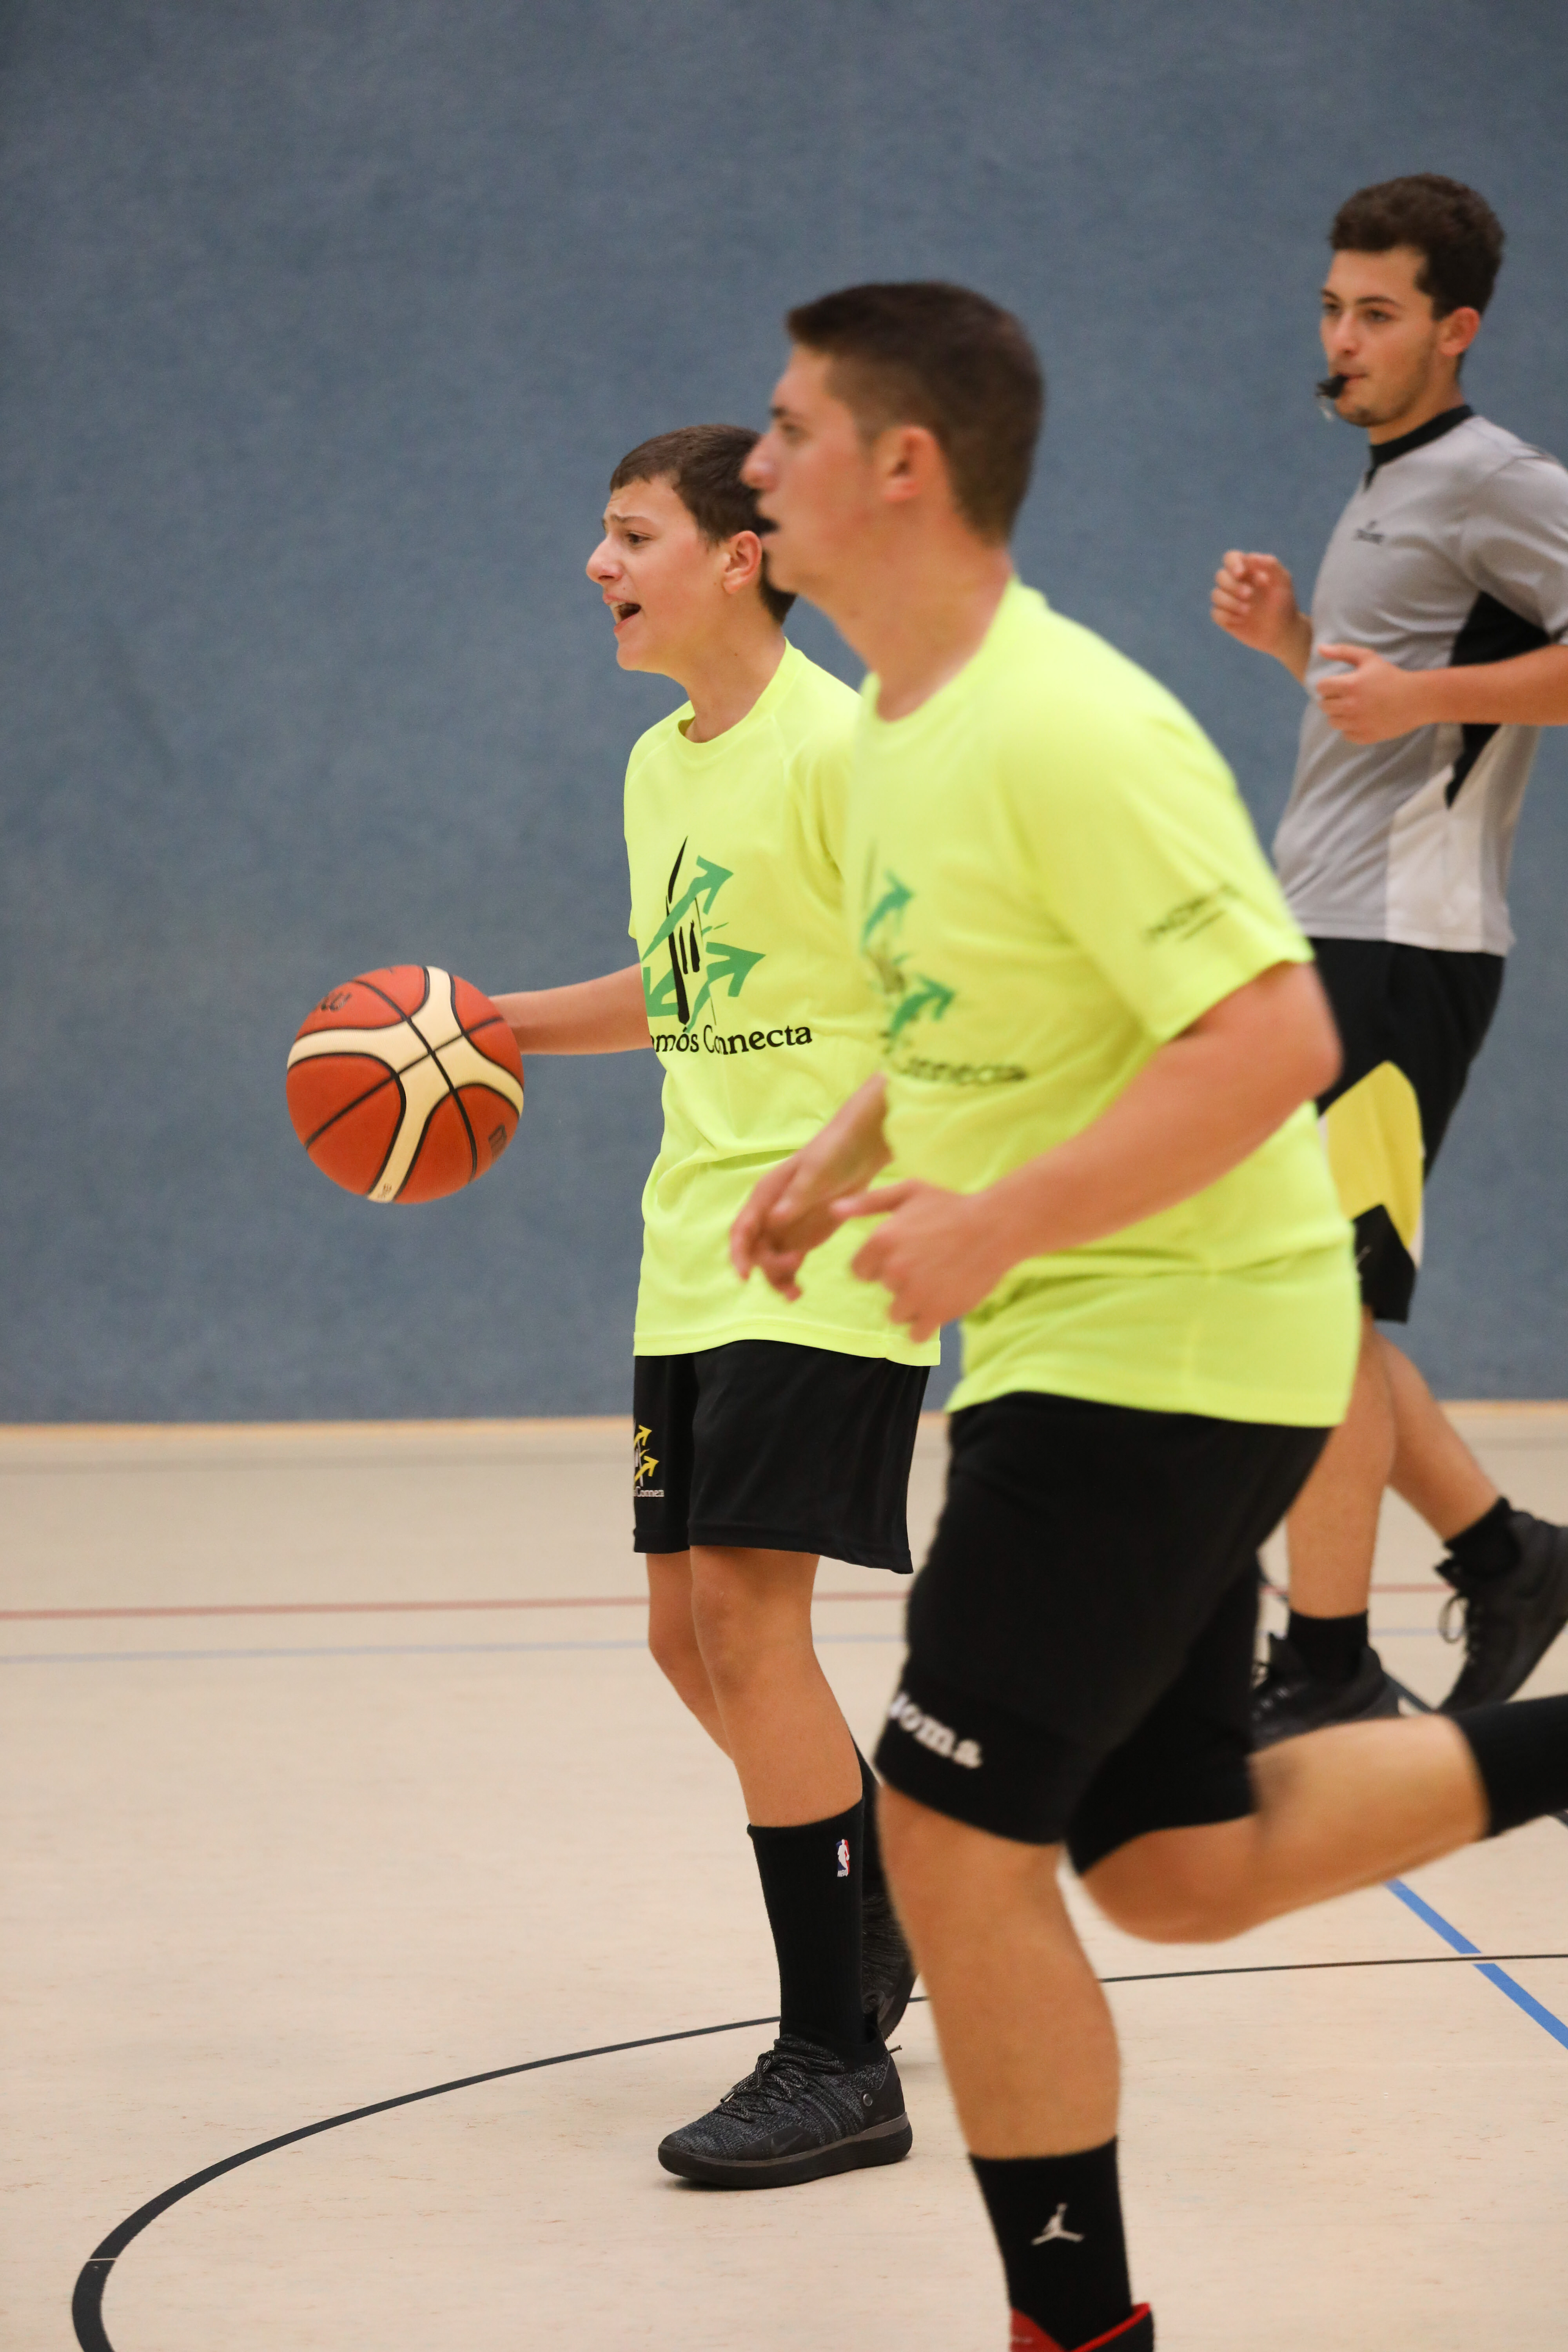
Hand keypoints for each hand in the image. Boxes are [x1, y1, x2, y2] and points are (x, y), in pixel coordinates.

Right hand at [730, 1154, 845, 1298]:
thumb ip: (796, 1197)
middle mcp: (771, 1215)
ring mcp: (788, 1228)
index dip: (739, 1253)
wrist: (863, 1146)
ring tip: (795, 1294)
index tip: (744, 1275)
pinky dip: (791, 1277)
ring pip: (771, 1261)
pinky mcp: (806, 1237)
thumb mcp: (815, 1172)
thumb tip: (773, 1220)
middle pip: (756, 1251)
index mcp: (765, 1196)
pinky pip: (791, 1263)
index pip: (742, 1229)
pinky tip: (799, 1292)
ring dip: (777, 1279)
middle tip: (795, 1264)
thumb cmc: (834, 1150)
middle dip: (768, 1265)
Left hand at [833, 1181, 1012, 1343]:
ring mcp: (916, 1295)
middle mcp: (894, 1271)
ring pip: (897, 1313)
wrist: (996, 1227)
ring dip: (912, 1303)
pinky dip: (926, 1324)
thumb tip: (833, 1211)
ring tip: (936, 1283)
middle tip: (927, 1263)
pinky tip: (940, 1303)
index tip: (902, 1255)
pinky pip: (916, 1333)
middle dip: (899, 1280)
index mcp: (881, 1241)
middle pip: (882, 1289)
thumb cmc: (951, 1206)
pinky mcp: (937, 1313)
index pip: (860, 1271)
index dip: (879, 1264)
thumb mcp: (908, 1191)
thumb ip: (867, 1202)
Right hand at [1211, 551, 1302, 661]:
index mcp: (1248, 571)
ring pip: (1215, 594)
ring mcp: (1229, 601)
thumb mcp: (1283, 582)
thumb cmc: (1284, 604)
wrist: (1283, 632)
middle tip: (1250, 595)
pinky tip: (1241, 621)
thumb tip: (1251, 557)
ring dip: (1230, 602)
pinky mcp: (1225, 618)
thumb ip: (1271, 565)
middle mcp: (1236, 583)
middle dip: (1232, 586)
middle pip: (1220, 576)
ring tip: (1247, 611)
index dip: (1232, 563)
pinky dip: (1226, 616)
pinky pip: (1215, 613)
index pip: (1231, 558)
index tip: (1241, 573)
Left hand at [1315, 644, 1424, 742]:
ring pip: (1333, 721)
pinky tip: (1363, 718)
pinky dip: (1351, 728)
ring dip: (1340, 714)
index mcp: (1350, 685)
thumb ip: (1342, 651)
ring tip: (1355, 707)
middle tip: (1349, 696)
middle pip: (1324, 706)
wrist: (1415, 699)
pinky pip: (1346, 734)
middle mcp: (1350, 706)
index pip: (1321, 688)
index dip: (1328, 685)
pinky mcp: (1364, 736)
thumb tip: (1319, 648)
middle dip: (1333, 699)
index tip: (1339, 685)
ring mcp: (1357, 723)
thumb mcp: (1368, 658)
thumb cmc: (1390, 676)